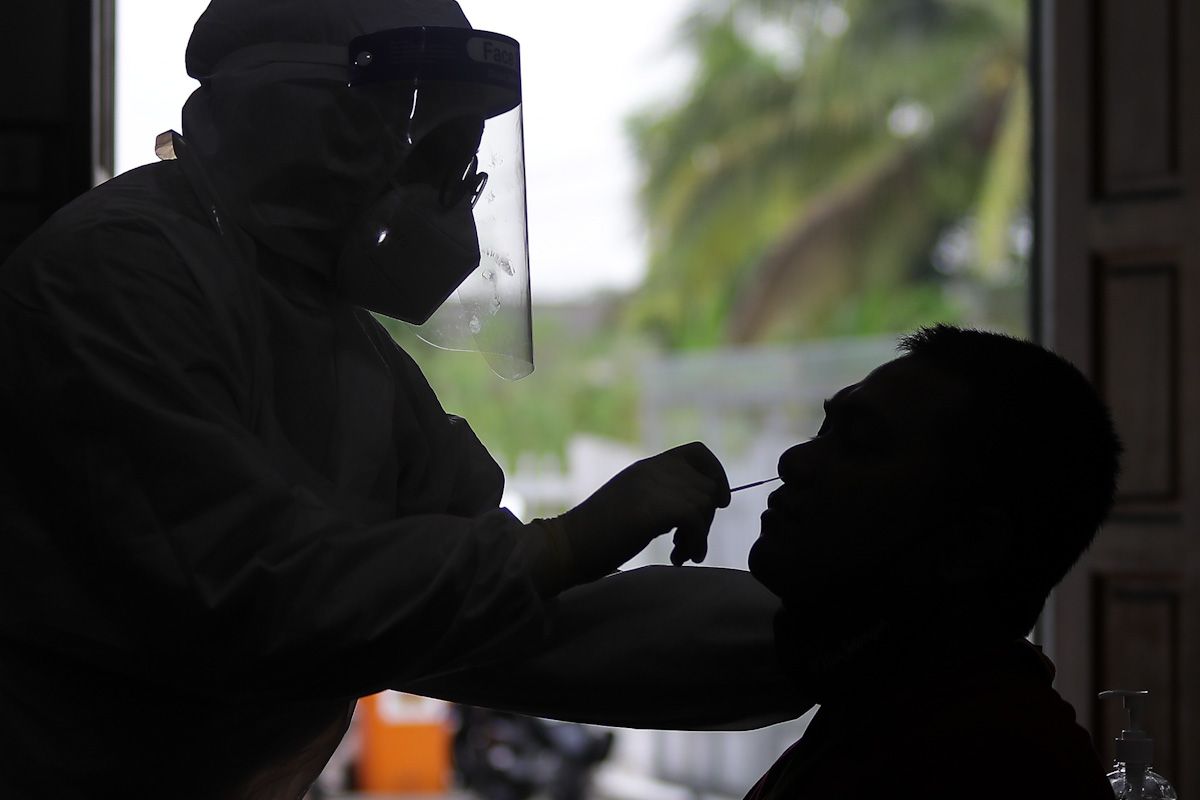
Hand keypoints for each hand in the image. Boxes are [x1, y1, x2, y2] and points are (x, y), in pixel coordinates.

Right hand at [556, 442, 730, 581]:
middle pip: (707, 486)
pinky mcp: (651, 508)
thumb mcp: (633, 504)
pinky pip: (695, 519)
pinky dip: (696, 541)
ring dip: (700, 534)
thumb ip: (661, 497)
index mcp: (646, 467)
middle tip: (687, 543)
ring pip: (704, 503)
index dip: (715, 474)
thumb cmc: (595, 535)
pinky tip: (680, 558)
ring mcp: (650, 486)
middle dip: (706, 519)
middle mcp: (651, 470)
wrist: (565, 547)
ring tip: (681, 553)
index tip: (718, 502)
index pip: (697, 452)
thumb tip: (701, 509)